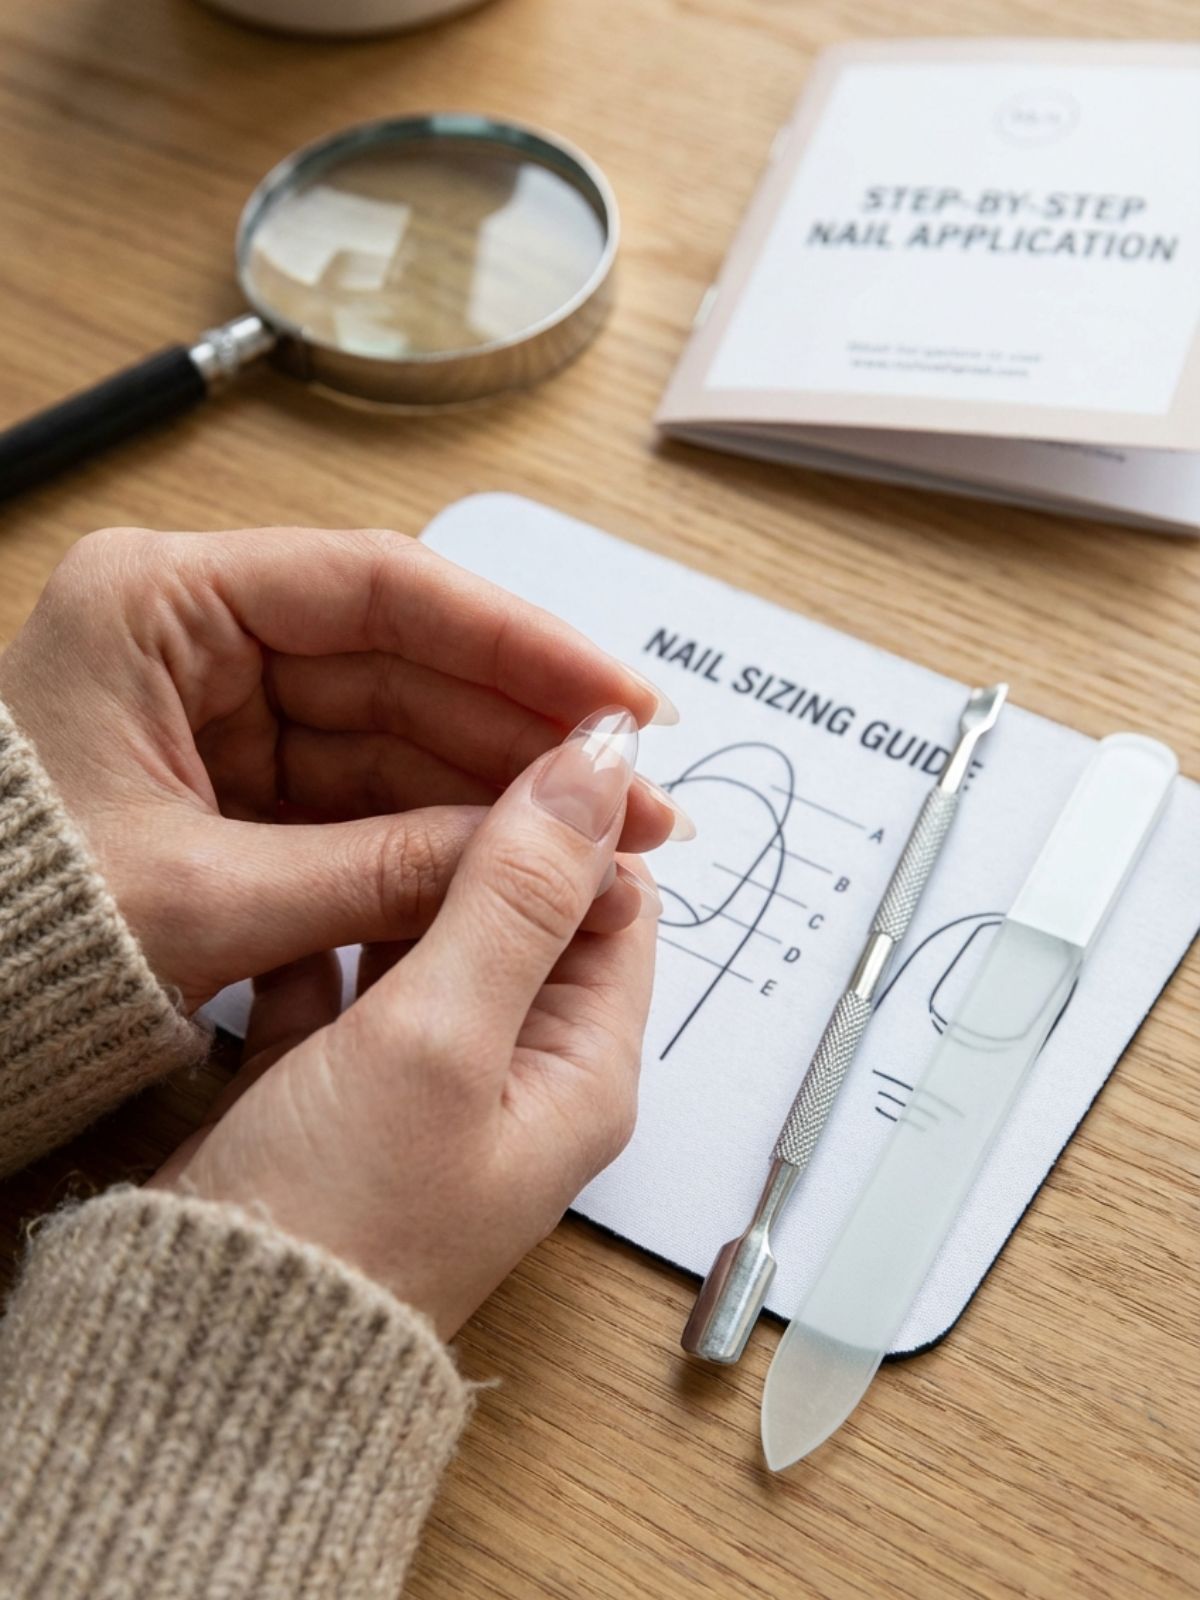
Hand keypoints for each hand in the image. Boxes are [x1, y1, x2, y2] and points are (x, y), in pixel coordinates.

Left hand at [0, 525, 685, 1009]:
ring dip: (502, 780)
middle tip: (642, 784)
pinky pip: (366, 785)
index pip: (378, 587)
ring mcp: (223, 702)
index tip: (616, 697)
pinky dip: (443, 822)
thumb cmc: (14, 934)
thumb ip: (383, 868)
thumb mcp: (205, 899)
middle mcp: (198, 633)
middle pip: (406, 656)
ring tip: (612, 832)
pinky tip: (525, 849)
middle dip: (528, 727)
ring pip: (399, 725)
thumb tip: (540, 847)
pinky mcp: (238, 772)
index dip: (518, 640)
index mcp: (158, 603)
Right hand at [154, 708, 662, 1337]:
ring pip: (434, 940)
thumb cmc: (343, 1219)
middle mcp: (520, 1072)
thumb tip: (600, 765)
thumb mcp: (444, 1037)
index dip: (580, 819)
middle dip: (478, 837)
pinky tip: (292, 895)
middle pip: (526, 916)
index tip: (520, 736)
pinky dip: (329, 937)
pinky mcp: (345, 1090)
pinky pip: (351, 984)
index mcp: (583, 1066)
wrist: (214, 1344)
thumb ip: (518, 896)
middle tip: (412, 752)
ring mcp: (428, 1082)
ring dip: (399, 878)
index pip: (617, 906)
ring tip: (347, 800)